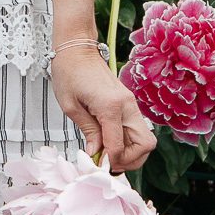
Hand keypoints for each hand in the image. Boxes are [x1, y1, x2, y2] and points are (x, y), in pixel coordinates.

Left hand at [50, 47, 155, 174]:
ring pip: (146, 139)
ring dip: (132, 153)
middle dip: (130, 161)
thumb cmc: (69, 72)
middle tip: (108, 164)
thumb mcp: (71, 106)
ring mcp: (130, 104)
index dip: (110, 161)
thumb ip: (88, 132)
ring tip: (109, 155)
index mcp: (111, 106)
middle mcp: (127, 106)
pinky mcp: (128, 104)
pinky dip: (128, 142)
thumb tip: (96, 155)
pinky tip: (110, 144)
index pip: (119, 146)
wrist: (77, 49)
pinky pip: (137, 130)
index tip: (97, 166)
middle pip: (145, 145)